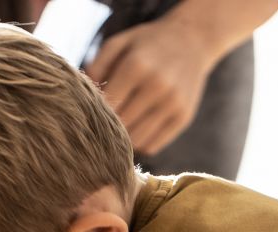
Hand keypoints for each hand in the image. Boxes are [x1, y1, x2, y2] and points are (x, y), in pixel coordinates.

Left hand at [86, 16, 219, 155]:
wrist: (192, 40)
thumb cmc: (147, 44)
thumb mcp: (119, 43)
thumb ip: (96, 66)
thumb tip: (85, 98)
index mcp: (137, 65)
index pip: (107, 105)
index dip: (96, 113)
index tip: (91, 112)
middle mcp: (158, 85)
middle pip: (121, 125)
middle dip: (109, 127)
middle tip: (103, 123)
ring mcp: (173, 103)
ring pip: (136, 140)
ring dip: (125, 138)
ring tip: (121, 125)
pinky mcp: (183, 118)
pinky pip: (153, 145)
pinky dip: (141, 142)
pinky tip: (138, 127)